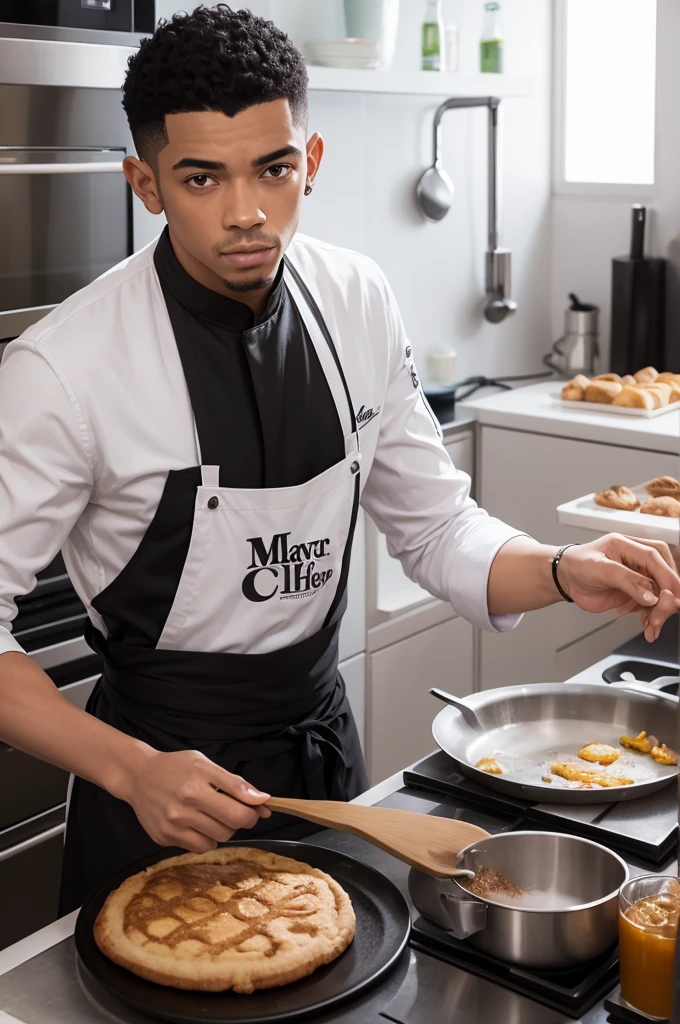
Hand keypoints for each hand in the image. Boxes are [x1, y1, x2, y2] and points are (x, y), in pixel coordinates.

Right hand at [119, 748, 271, 852]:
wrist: (138, 776)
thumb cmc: (175, 767)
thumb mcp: (205, 764)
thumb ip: (235, 784)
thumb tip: (262, 800)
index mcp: (196, 787)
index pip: (239, 811)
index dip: (254, 812)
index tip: (256, 808)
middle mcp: (183, 809)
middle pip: (230, 828)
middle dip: (241, 820)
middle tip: (236, 810)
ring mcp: (172, 827)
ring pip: (217, 840)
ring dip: (223, 830)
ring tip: (213, 814)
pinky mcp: (164, 838)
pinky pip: (198, 847)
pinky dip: (206, 838)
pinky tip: (199, 823)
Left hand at [558, 534, 679, 641]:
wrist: (565, 578)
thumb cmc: (577, 565)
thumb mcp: (599, 569)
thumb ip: (626, 581)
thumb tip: (650, 595)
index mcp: (628, 545)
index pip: (655, 557)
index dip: (667, 576)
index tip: (671, 596)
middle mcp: (636, 560)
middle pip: (664, 575)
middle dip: (665, 598)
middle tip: (658, 615)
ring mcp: (637, 577)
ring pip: (660, 593)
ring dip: (659, 612)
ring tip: (652, 627)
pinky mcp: (635, 592)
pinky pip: (651, 605)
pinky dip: (652, 618)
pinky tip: (648, 627)